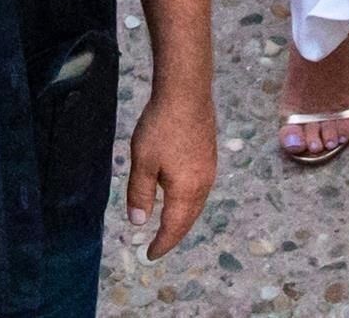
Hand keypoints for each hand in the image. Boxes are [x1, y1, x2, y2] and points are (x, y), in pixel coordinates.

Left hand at [123, 86, 217, 260]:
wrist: (187, 92)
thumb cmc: (161, 127)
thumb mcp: (143, 162)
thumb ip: (140, 195)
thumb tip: (138, 223)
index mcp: (187, 190)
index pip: (175, 227)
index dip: (162, 243)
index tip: (149, 255)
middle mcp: (203, 184)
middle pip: (189, 218)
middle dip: (174, 234)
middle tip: (158, 245)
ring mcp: (209, 168)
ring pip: (196, 204)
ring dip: (183, 218)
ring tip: (168, 224)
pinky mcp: (209, 155)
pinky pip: (200, 189)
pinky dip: (188, 201)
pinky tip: (179, 194)